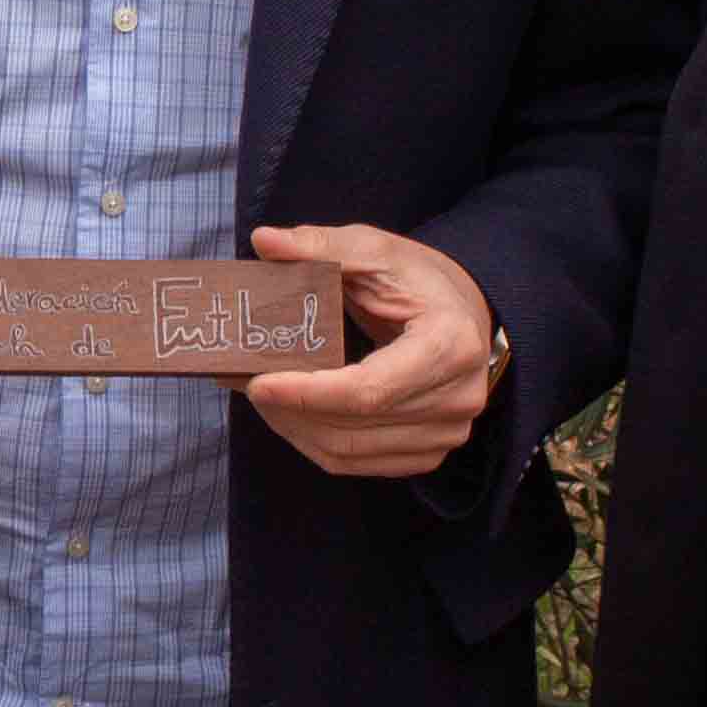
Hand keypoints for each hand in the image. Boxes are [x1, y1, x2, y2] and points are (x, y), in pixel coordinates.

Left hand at [238, 224, 500, 478]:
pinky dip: (315, 443)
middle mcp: (458, 397)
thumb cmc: (418, 280)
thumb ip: (320, 246)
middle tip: (242, 380)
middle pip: (353, 427)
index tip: (256, 382)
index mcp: (451, 344)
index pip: (369, 390)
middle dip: (288, 410)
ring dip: (294, 429)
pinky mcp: (430, 452)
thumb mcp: (373, 249)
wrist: (464, 312)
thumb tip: (264, 241)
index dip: (307, 393)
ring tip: (260, 395)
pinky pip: (358, 465)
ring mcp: (447, 432)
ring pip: (349, 452)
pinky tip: (291, 415)